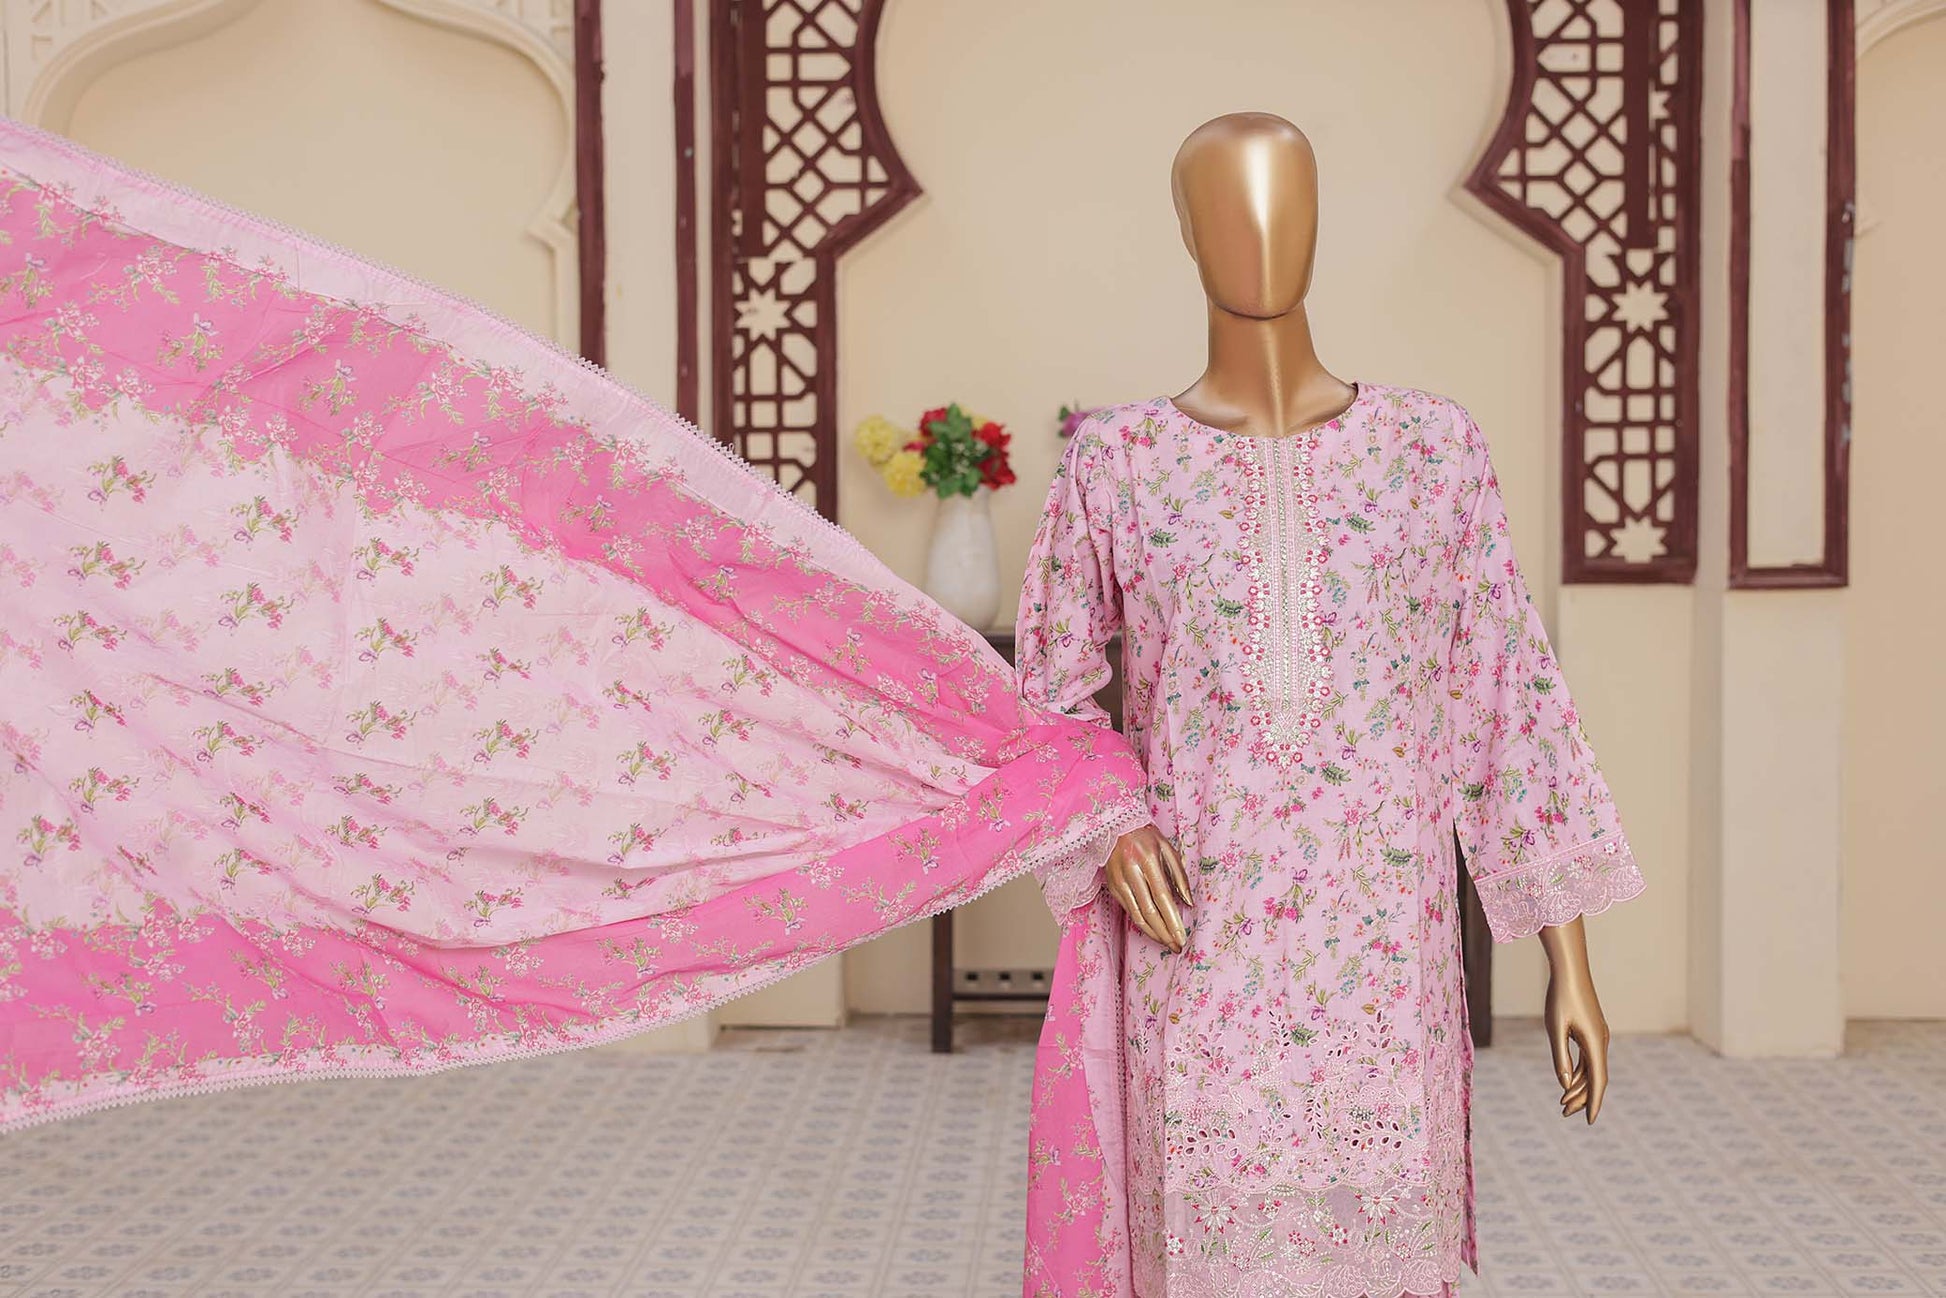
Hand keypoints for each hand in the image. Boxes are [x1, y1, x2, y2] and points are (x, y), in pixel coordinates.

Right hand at [1105, 824, 1191, 951]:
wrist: (1115, 827)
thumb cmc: (1146, 837)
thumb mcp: (1168, 849)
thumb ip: (1179, 876)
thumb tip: (1188, 903)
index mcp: (1147, 860)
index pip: (1162, 897)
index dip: (1172, 920)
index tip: (1182, 937)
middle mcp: (1131, 873)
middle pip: (1149, 911)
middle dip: (1164, 932)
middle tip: (1177, 946)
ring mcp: (1119, 881)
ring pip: (1137, 915)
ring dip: (1153, 933)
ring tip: (1168, 943)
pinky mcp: (1112, 888)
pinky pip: (1129, 911)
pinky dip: (1142, 924)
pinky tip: (1154, 931)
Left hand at [1538, 915, 1610, 1122]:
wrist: (1570, 971)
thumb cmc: (1560, 997)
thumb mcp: (1555, 1028)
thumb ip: (1561, 1057)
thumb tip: (1566, 1084)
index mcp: (1595, 1044)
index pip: (1598, 1081)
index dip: (1594, 1103)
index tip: (1590, 1122)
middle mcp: (1601, 1042)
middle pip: (1595, 1078)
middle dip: (1582, 1098)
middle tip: (1564, 1113)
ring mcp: (1598, 1036)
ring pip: (1592, 1069)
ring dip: (1580, 1086)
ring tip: (1563, 1103)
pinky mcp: (1591, 1031)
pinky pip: (1588, 1058)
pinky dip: (1580, 1071)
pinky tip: (1569, 1080)